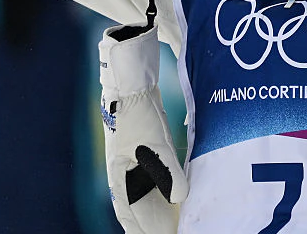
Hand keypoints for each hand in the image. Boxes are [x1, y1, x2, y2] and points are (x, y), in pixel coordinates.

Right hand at [99, 25, 187, 233]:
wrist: (135, 86)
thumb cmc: (137, 115)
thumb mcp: (153, 145)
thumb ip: (167, 173)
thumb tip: (181, 199)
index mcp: (120, 180)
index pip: (132, 217)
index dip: (145, 231)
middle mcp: (127, 178)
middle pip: (144, 212)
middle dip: (159, 225)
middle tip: (181, 232)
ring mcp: (138, 168)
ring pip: (154, 199)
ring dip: (168, 211)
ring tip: (186, 222)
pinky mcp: (150, 156)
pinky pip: (162, 183)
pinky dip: (173, 194)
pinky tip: (186, 199)